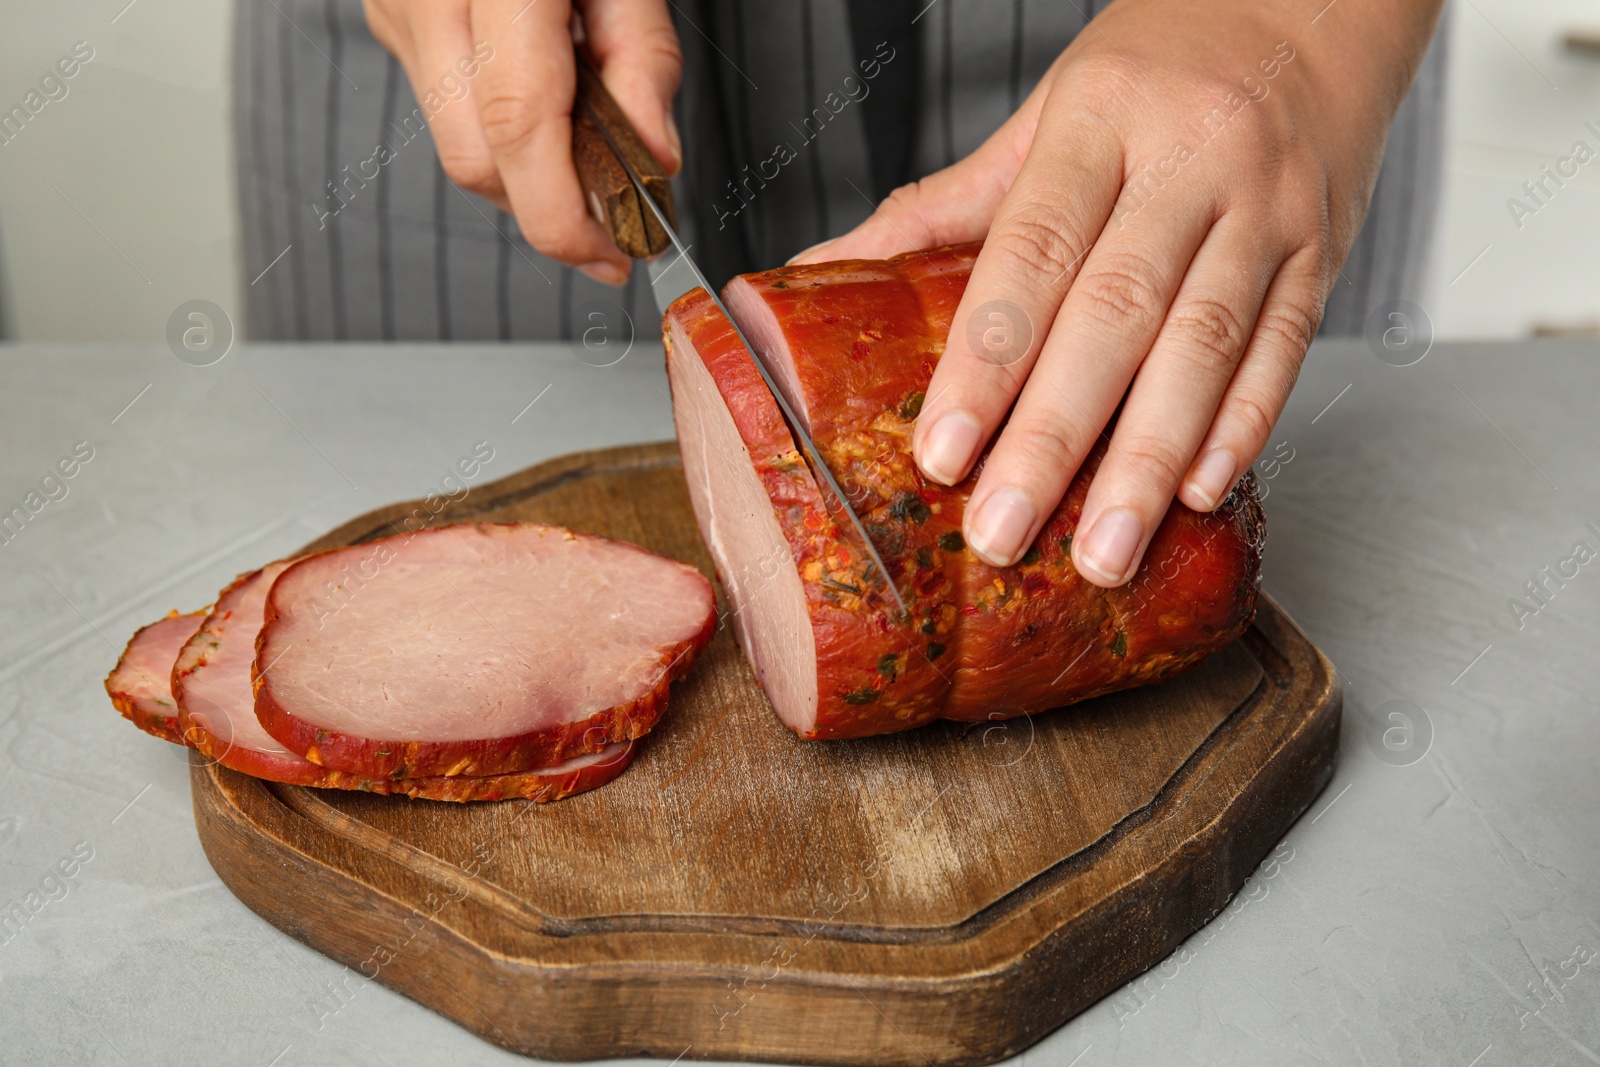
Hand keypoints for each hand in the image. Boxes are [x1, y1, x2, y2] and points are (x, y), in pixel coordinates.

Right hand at [364, 0, 681, 283]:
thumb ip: (643, 62)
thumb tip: (654, 164)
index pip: (519, 125)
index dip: (566, 213)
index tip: (614, 255)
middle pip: (478, 159)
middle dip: (551, 209)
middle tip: (618, 223)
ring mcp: (397, 8)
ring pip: (458, 145)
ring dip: (530, 172)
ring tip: (588, 143)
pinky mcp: (390, 17)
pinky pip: (445, 108)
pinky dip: (503, 130)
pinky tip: (545, 100)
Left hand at [794, 0, 1442, 583]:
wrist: (1312, 6)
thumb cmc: (1162, 64)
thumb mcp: (1045, 113)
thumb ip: (945, 205)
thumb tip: (819, 271)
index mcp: (1101, 120)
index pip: (1031, 253)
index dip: (985, 361)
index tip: (944, 450)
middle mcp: (1191, 161)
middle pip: (1114, 315)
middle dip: (1054, 437)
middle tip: (1004, 530)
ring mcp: (1268, 208)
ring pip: (1205, 346)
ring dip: (1148, 461)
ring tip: (1105, 552)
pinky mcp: (1323, 251)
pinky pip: (1285, 348)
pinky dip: (1242, 426)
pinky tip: (1198, 491)